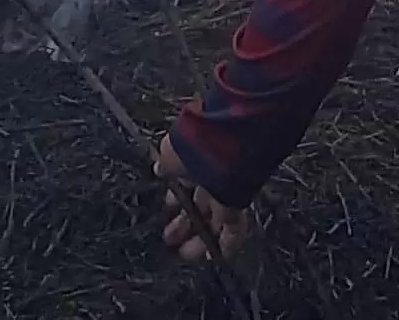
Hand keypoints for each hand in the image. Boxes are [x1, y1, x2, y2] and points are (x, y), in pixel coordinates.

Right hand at [152, 135, 252, 264]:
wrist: (218, 142)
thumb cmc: (192, 143)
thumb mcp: (168, 153)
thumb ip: (165, 165)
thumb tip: (159, 168)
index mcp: (195, 159)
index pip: (185, 184)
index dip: (176, 200)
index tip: (168, 210)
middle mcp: (212, 174)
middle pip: (200, 205)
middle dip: (185, 223)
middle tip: (172, 238)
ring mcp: (227, 190)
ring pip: (215, 219)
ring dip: (201, 237)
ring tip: (186, 253)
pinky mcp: (239, 205)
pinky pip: (234, 228)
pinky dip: (224, 243)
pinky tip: (214, 256)